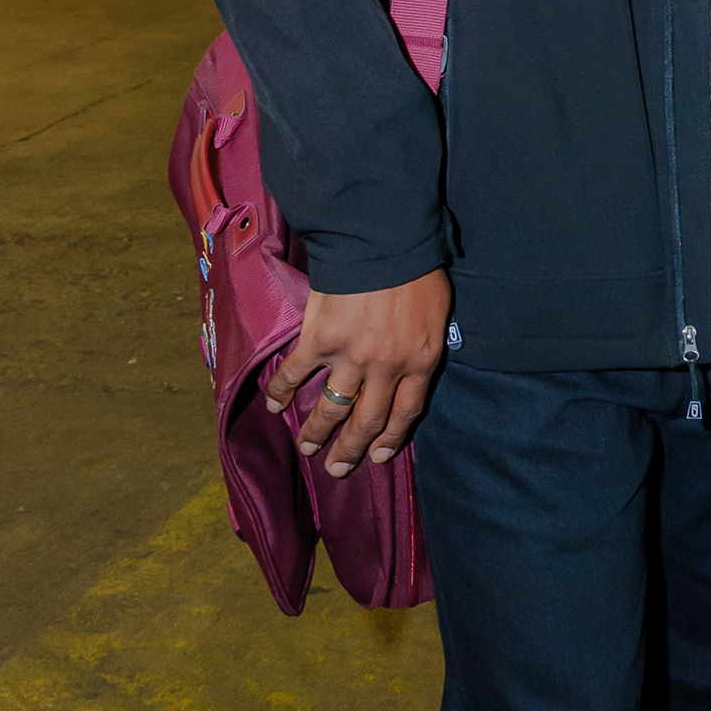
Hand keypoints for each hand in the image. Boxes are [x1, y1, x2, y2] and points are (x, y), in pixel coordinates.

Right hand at [264, 267, 451, 476]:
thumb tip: (417, 361)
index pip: (406, 413)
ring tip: (307, 448)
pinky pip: (296, 375)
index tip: (379, 456)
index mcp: (420, 362)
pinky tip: (273, 406)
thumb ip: (427, 343)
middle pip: (367, 422)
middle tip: (336, 469)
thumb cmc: (417, 270)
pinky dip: (280, 392)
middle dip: (350, 451)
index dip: (391, 439)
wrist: (382, 241)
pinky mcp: (319, 341)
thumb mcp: (438, 313)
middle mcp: (386, 369)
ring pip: (331, 409)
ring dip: (316, 433)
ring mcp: (351, 358)